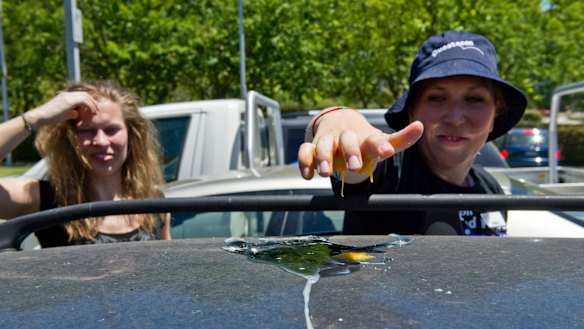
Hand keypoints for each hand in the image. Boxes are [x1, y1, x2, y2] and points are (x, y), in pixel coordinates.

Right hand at [25, 91, 99, 128]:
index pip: (80, 95)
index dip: (89, 101)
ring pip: (85, 96)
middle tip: (97, 110)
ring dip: (92, 104)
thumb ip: (70, 113)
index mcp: (65, 96)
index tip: (93, 109)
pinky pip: (83, 100)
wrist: (40, 117)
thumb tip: (77, 114)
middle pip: (84, 94)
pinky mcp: (68, 101)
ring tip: (96, 112)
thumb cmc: (50, 118)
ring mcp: (67, 96)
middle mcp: (66, 94)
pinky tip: (91, 112)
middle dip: (93, 101)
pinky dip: (89, 106)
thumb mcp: (63, 115)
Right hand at [297, 109, 422, 181]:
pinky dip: (305, 162)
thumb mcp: (380, 140)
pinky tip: (308, 175)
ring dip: (324, 158)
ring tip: (326, 173)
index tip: (387, 151)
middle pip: (347, 140)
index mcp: (365, 137)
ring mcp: (328, 141)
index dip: (381, 145)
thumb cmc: (362, 138)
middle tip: (355, 167)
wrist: (337, 123)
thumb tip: (420, 126)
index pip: (375, 139)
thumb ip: (400, 139)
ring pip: (324, 145)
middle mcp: (346, 137)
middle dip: (350, 152)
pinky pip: (305, 151)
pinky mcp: (312, 147)